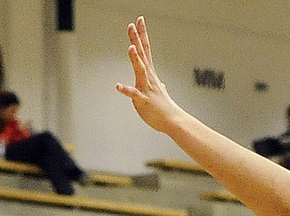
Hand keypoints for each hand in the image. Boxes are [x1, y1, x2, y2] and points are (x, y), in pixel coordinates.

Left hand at [116, 17, 180, 133]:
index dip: (142, 34)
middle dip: (137, 39)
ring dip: (135, 59)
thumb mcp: (160, 93)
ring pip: (140, 71)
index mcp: (150, 74)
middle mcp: (148, 78)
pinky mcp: (143, 101)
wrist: (172, 120)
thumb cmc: (164, 107)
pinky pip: (134, 94)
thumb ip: (158, 85)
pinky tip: (117, 86)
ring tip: (131, 47)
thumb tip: (162, 84)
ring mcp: (146, 88)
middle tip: (132, 25)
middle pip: (142, 55)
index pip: (146, 49)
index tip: (140, 20)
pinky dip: (126, 90)